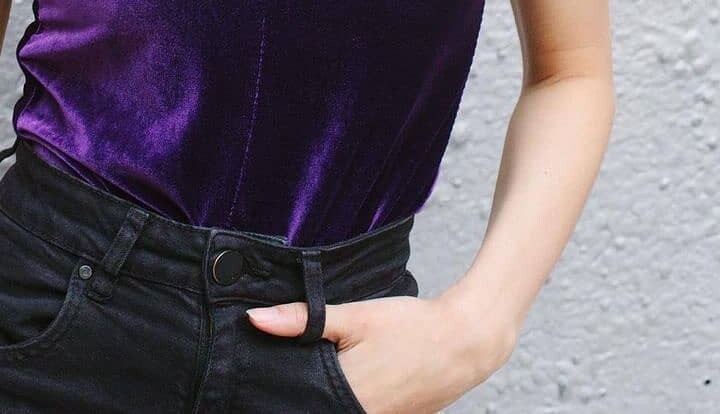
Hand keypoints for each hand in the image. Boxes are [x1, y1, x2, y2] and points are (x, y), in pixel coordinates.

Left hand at [245, 290, 510, 413]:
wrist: (464, 342)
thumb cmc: (410, 325)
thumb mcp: (355, 315)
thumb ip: (304, 319)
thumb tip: (255, 319)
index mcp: (345, 395)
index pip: (295, 399)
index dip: (279, 386)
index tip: (263, 374)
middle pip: (314, 406)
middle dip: (301, 390)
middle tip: (298, 365)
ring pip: (336, 409)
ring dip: (324, 395)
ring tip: (323, 369)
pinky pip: (358, 413)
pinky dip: (347, 399)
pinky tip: (347, 380)